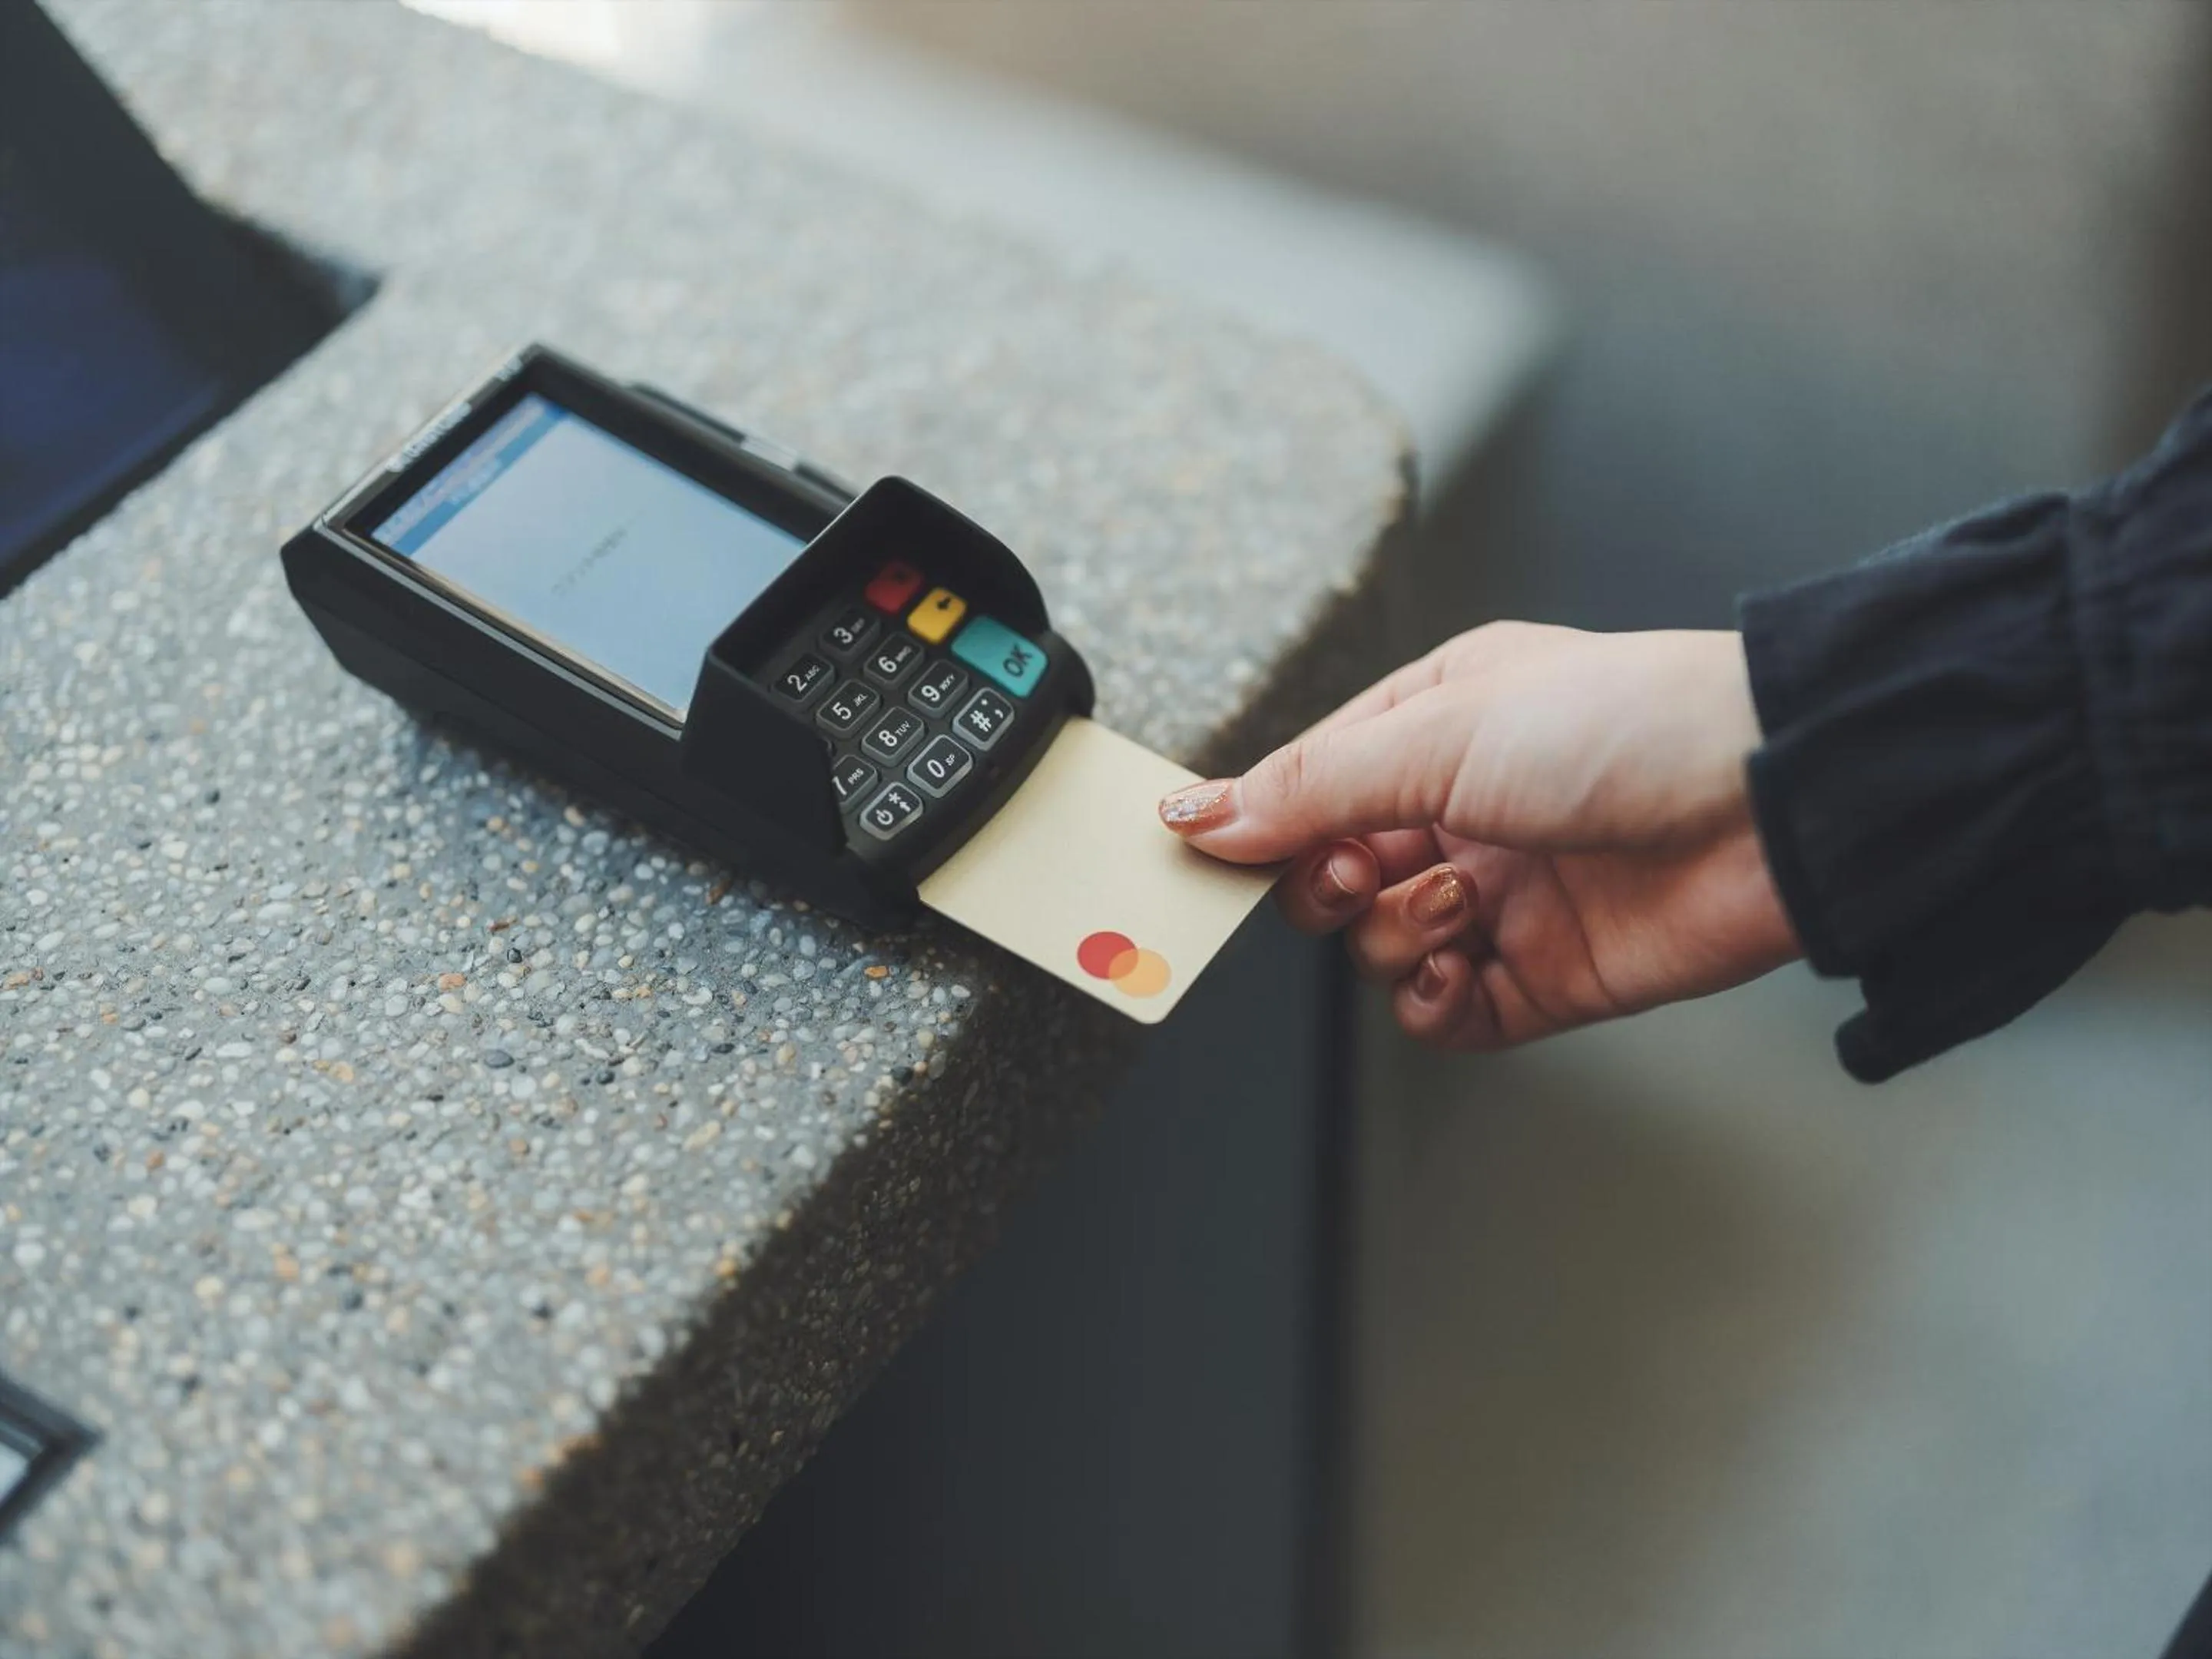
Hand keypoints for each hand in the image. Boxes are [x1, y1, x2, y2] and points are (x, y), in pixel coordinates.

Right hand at [1158, 623, 1800, 1049]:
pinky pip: (1444, 1012)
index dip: (1266, 824)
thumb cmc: (1628, 724)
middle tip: (1364, 872)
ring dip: (1396, 935)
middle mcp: (1465, 809)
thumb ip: (1309, 784)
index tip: (1222, 853)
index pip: (1311, 785)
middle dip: (1331, 885)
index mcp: (1437, 723)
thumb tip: (1199, 811)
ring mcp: (1504, 895)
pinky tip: (1455, 967)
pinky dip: (1430, 1002)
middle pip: (1334, 875)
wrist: (1773, 802)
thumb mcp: (1440, 732)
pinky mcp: (1545, 975)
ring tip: (1458, 901)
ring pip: (1381, 947)